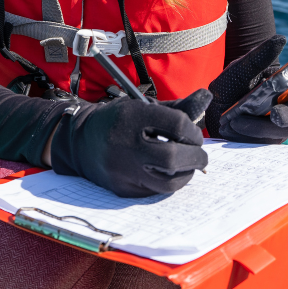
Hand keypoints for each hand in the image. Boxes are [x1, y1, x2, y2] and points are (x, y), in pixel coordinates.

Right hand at [49, 90, 212, 197]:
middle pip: (173, 157)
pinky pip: (155, 191)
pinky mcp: (122, 189)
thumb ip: (176, 108)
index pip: (176, 125)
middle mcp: (124, 144)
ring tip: (188, 166)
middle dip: (196, 157)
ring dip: (186, 174)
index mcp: (131, 116)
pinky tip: (168, 173)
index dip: (193, 131)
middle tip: (200, 155)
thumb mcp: (142, 107)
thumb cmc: (119, 121)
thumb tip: (207, 97)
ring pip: (168, 182)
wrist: (80, 142)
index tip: (194, 135)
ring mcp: (121, 170)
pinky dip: (168, 182)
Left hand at [204, 36, 287, 143]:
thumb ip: (260, 56)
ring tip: (236, 121)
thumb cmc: (229, 86)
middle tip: (277, 114)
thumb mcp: (240, 70)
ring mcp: (280, 124)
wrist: (207, 111)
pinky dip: (250, 134)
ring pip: (286, 129)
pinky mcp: (267, 139)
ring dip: (261, 125)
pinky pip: (267, 141)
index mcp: (287, 84)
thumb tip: (282, 39)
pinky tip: (232, 127)